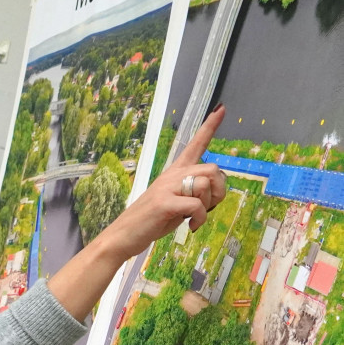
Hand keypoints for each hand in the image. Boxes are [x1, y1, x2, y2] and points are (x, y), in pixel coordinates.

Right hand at [98, 104, 227, 260]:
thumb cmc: (150, 221)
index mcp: (174, 172)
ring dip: (209, 205)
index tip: (222, 108)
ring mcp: (167, 187)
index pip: (195, 144)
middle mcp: (172, 175)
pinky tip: (192, 226)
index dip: (210, 126)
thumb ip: (193, 192)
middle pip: (212, 169)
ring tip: (195, 217)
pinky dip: (200, 218)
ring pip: (206, 184)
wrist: (123, 235)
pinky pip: (197, 205)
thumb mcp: (175, 202)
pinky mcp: (165, 202)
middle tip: (208, 208)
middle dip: (219, 191)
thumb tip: (214, 191)